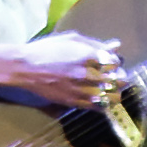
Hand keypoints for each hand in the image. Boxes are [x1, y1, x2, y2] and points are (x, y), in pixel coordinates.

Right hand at [0, 28, 124, 109]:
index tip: (113, 63)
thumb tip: (115, 46)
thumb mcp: (71, 40)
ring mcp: (82, 90)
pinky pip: (98, 107)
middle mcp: (88, 74)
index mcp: (88, 55)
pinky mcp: (74, 102)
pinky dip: (104, 104)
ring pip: (111, 96)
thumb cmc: (47, 49)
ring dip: (115, 93)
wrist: (26, 68)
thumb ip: (95, 44)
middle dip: (120, 78)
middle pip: (118, 80)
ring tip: (111, 89)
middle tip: (117, 77)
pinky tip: (102, 99)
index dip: (117, 63)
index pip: (115, 63)